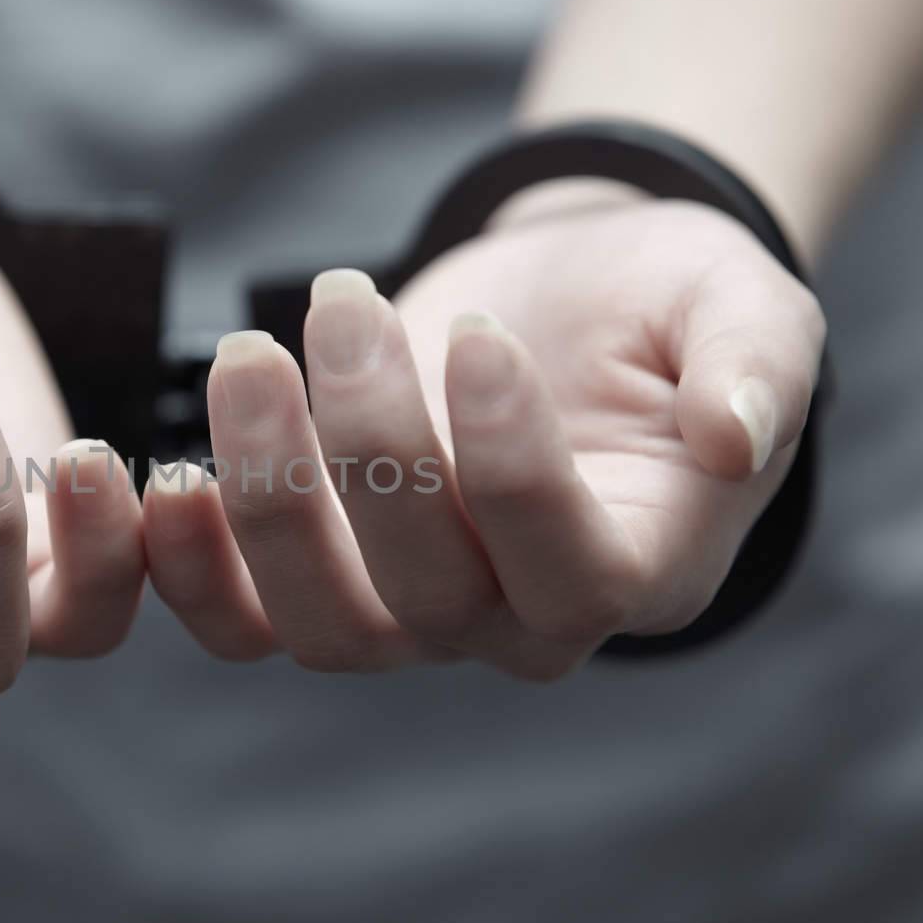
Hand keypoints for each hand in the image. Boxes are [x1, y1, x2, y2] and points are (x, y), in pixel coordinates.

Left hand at [142, 199, 824, 678]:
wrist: (557, 300)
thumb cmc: (657, 307)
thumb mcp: (739, 303)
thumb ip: (756, 363)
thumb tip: (737, 435)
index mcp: (642, 569)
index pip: (568, 564)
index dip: (509, 462)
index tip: (476, 333)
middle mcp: (521, 623)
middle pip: (430, 594)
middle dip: (371, 445)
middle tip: (343, 298)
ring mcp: (414, 616)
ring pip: (324, 623)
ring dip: (268, 496)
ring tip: (246, 357)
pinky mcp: (326, 578)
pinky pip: (243, 624)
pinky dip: (190, 570)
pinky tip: (165, 473)